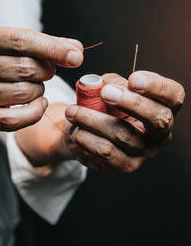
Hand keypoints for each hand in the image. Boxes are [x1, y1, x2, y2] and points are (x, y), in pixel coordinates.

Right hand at [0, 27, 82, 130]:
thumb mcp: (15, 48)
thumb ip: (46, 46)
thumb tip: (76, 50)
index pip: (20, 40)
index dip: (52, 48)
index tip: (76, 56)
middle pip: (25, 68)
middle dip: (46, 71)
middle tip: (46, 72)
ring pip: (23, 93)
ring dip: (40, 90)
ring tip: (35, 87)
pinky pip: (14, 119)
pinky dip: (35, 112)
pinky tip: (40, 104)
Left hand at [65, 71, 184, 174]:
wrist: (90, 132)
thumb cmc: (106, 106)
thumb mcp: (112, 88)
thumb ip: (113, 84)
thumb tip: (105, 86)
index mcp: (162, 108)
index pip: (174, 96)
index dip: (157, 87)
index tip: (134, 79)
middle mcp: (159, 134)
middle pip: (157, 119)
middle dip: (130, 103)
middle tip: (105, 92)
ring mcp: (143, 153)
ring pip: (123, 135)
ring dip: (93, 120)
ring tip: (72, 112)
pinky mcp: (124, 166)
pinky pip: (105, 153)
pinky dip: (86, 139)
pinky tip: (76, 131)